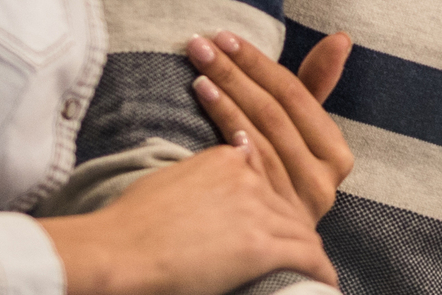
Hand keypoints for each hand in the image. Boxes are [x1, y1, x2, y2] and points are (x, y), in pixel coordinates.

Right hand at [41, 131, 334, 294]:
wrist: (117, 251)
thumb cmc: (128, 225)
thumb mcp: (167, 180)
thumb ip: (200, 172)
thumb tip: (220, 169)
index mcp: (224, 160)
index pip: (267, 179)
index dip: (274, 205)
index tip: (276, 222)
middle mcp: (247, 179)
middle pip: (287, 206)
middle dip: (294, 231)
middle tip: (302, 254)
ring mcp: (257, 212)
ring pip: (302, 232)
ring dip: (308, 254)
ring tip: (313, 272)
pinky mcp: (260, 246)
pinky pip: (307, 257)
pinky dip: (320, 271)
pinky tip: (325, 283)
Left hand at [189, 30, 354, 217]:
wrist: (249, 244)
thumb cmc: (274, 173)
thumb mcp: (298, 130)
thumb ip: (315, 86)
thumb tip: (342, 37)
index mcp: (337, 156)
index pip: (297, 97)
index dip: (260, 63)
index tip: (227, 37)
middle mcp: (323, 184)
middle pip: (275, 113)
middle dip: (236, 72)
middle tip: (202, 44)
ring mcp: (293, 204)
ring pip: (258, 135)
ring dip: (225, 96)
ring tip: (198, 70)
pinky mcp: (265, 220)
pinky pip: (243, 163)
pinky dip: (224, 129)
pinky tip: (206, 105)